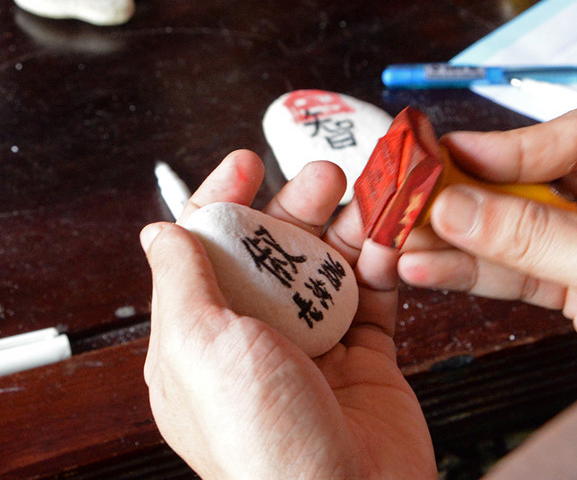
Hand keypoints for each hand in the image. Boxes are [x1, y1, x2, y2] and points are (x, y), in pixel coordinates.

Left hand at [141, 150, 435, 478]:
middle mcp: (257, 335)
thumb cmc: (262, 442)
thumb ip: (181, 282)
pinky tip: (387, 244)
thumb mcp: (200, 348)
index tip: (248, 164)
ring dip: (346, 227)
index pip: (210, 248)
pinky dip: (381, 265)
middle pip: (275, 248)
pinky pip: (373, 296)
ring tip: (367, 200)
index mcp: (206, 334)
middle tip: (324, 176)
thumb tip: (161, 232)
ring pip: (328, 266)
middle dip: (298, 205)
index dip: (226, 199)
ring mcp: (314, 345)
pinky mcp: (364, 356)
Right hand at [399, 108, 576, 386]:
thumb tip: (460, 206)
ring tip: (409, 238)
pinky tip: (431, 268)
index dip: (514, 144)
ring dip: (460, 240)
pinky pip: (519, 274)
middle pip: (536, 183)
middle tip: (419, 196)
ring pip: (518, 233)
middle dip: (473, 195)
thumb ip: (534, 235)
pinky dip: (474, 274)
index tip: (455, 153)